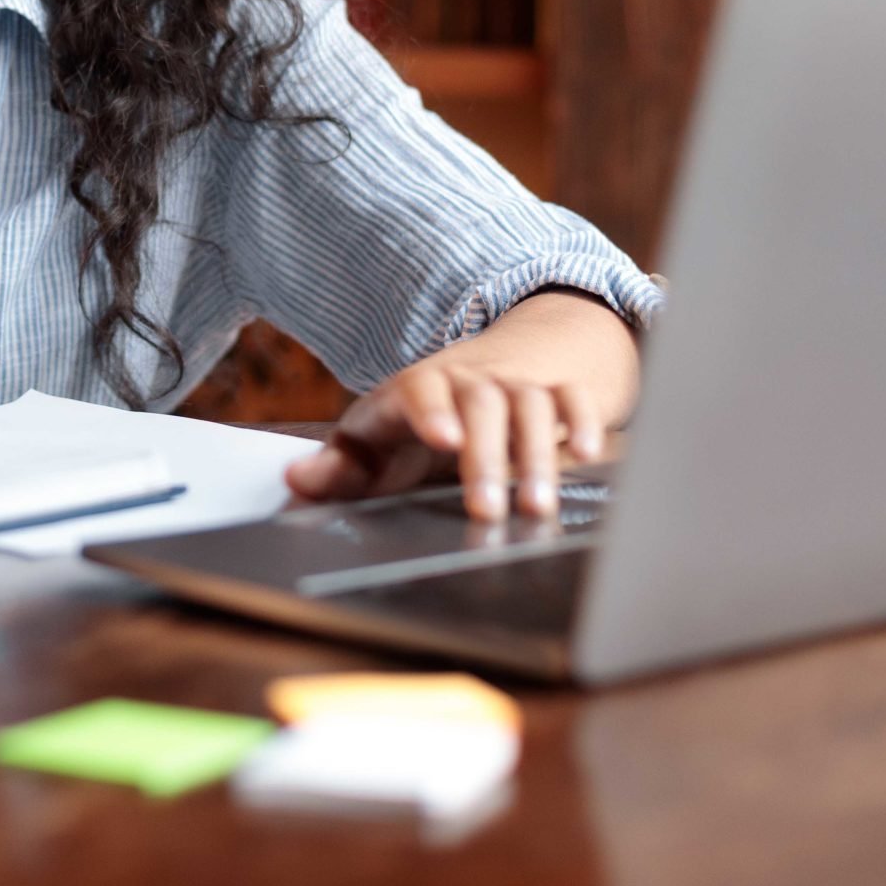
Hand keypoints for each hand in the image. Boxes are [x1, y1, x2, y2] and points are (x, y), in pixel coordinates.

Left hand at [283, 291, 636, 521]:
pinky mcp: (554, 393)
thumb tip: (295, 482)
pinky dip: (585, 421)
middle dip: (488, 457)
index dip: (433, 411)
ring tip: (537, 507)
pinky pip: (574, 397)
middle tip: (488, 510)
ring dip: (538, 455)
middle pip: (483, 404)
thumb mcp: (372, 445)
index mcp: (417, 389)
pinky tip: (591, 455)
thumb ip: (336, 469)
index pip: (421, 389)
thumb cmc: (412, 427)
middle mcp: (469, 381)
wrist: (477, 375)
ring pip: (532, 405)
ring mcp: (515, 385)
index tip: (445, 439)